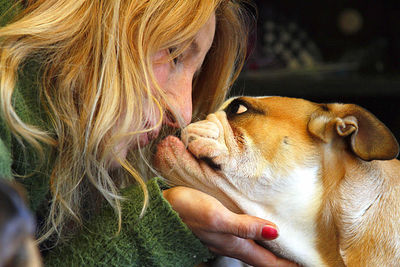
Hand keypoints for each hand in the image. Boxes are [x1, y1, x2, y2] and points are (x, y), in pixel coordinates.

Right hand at [163, 186, 297, 266]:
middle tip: (301, 253)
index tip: (308, 263)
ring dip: (271, 248)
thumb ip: (244, 226)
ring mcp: (224, 237)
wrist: (162, 210)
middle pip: (263, 257)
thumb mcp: (217, 217)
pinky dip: (257, 235)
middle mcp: (232, 244)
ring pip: (254, 247)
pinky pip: (244, 235)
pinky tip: (258, 224)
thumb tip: (274, 231)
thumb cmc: (187, 211)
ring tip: (286, 241)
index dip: (288, 264)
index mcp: (235, 244)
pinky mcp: (218, 226)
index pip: (268, 261)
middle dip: (283, 258)